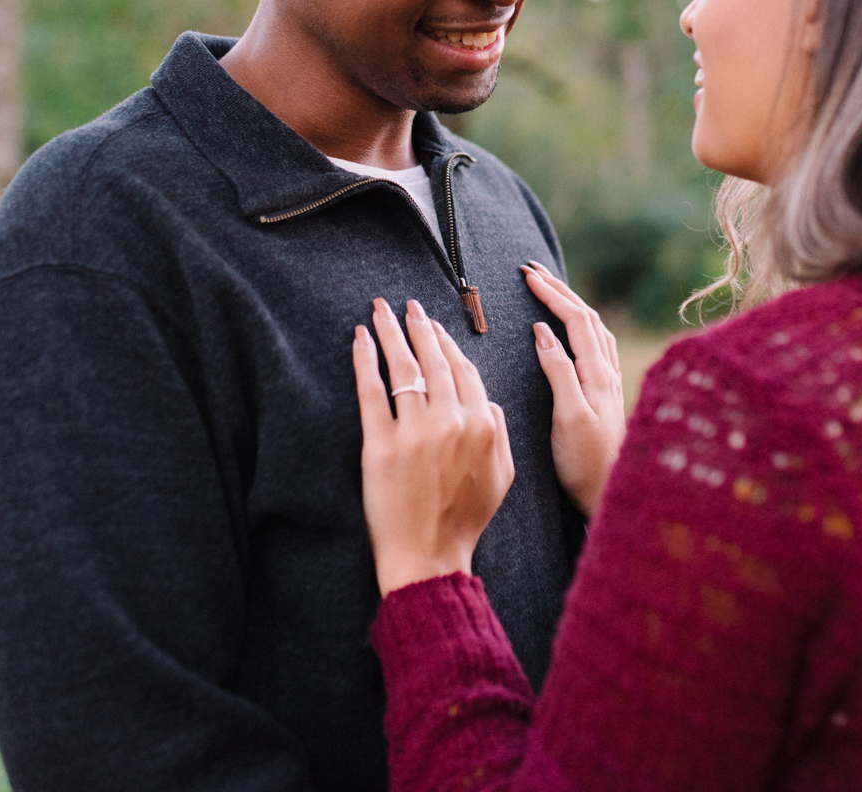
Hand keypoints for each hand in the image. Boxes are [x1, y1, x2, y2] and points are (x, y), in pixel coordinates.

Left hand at [354, 298, 515, 597]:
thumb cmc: (464, 519)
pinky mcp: (380, 445)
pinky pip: (371, 392)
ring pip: (404, 369)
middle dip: (419, 327)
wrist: (428, 556)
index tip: (433, 326)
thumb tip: (487, 399)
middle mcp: (451, 422)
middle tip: (406, 305)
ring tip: (380, 310)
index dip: (446, 343)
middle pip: (433, 361)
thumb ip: (500, 431)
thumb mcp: (502, 474)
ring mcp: (415, 433)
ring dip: (391, 333)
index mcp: (483, 425)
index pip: (463, 370)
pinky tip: (360, 339)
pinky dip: (365, 361)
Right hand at [521, 262, 626, 517]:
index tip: (527, 275)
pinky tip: (573, 332)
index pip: (576, 320)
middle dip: (561, 291)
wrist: (610, 495)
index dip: (552, 294)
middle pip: (588, 318)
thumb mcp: (568, 416)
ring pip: (594, 330)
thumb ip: (559, 371)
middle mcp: (607, 373)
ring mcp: (609, 384)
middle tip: (533, 271)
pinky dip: (581, 326)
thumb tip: (543, 331)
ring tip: (551, 291)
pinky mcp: (605, 396)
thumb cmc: (586, 463)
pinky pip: (595, 346)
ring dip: (572, 305)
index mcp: (597, 374)